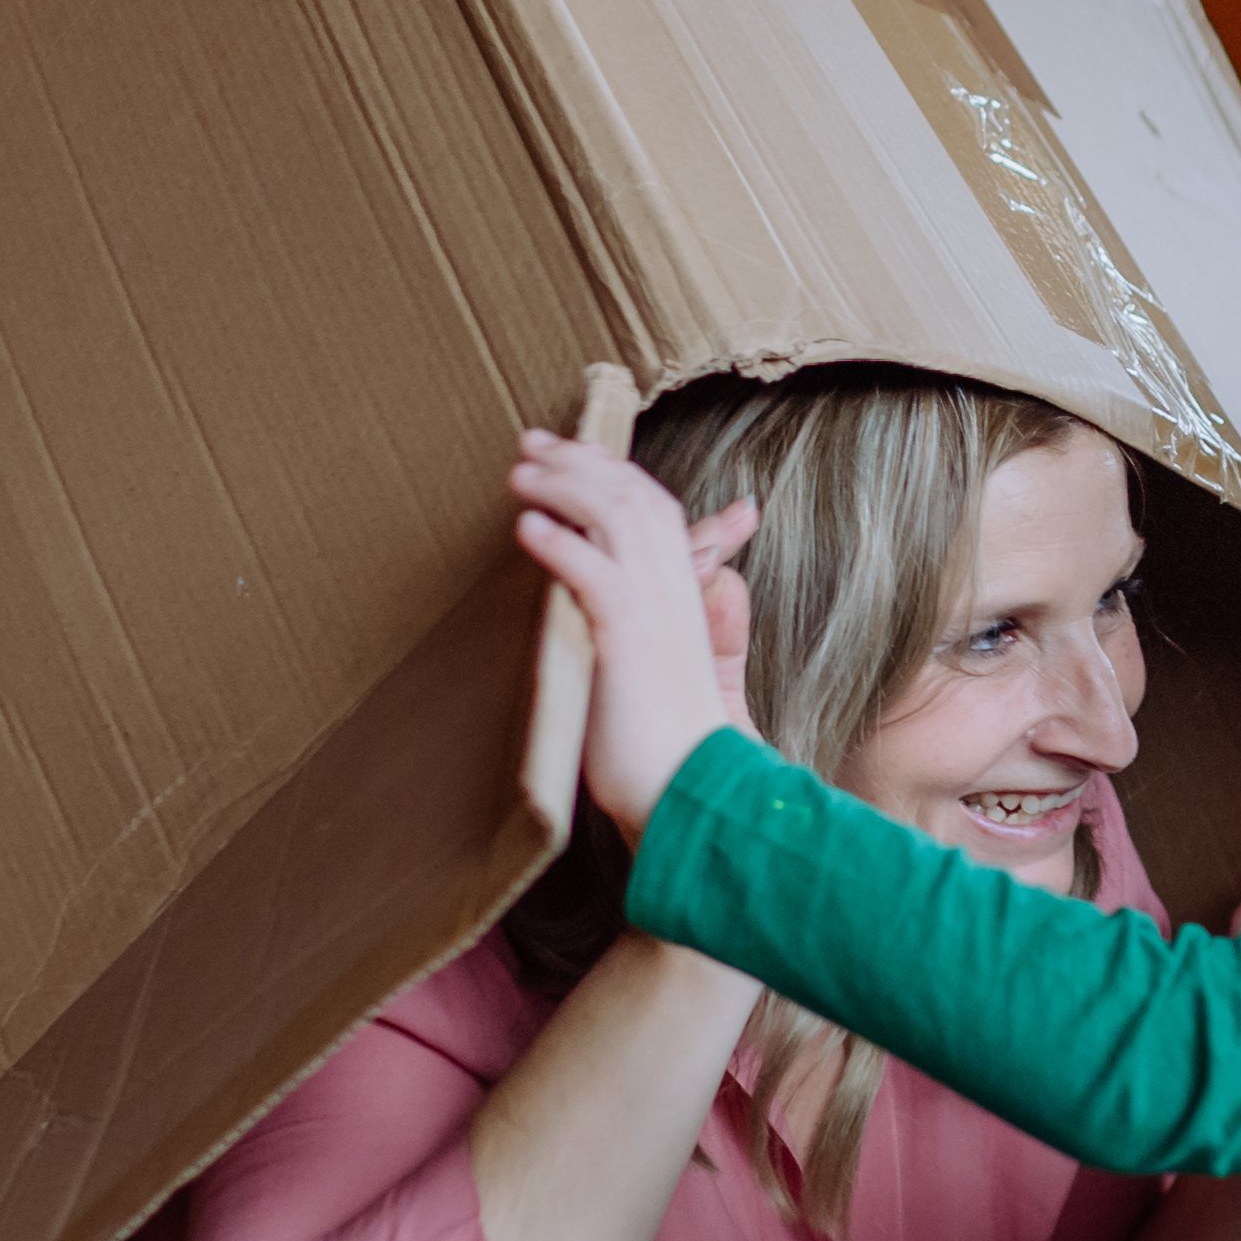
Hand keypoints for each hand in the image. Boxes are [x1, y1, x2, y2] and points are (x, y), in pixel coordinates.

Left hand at [509, 435, 758, 837]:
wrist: (694, 798)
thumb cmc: (677, 750)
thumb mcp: (692, 677)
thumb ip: (701, 628)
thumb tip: (721, 583)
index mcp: (688, 597)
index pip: (652, 508)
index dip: (609, 473)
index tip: (565, 452)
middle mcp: (676, 594)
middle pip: (632, 499)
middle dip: (580, 463)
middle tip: (530, 442)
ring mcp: (656, 614)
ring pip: (615, 521)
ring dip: (563, 489)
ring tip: (519, 474)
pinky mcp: (629, 643)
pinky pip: (594, 576)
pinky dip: (561, 545)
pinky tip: (527, 528)